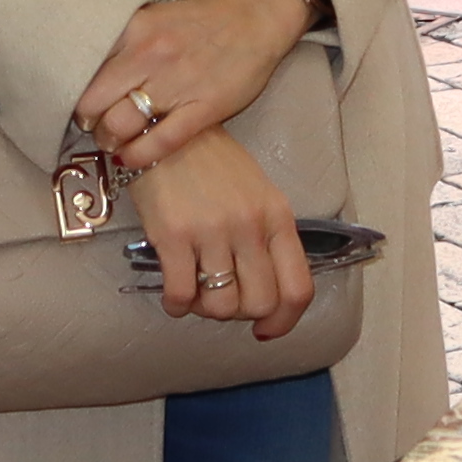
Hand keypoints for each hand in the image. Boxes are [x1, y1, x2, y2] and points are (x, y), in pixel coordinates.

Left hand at [75, 0, 321, 177]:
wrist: (255, 16)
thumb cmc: (202, 21)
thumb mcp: (154, 19)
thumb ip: (123, 42)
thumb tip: (90, 70)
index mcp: (135, 31)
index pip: (86, 69)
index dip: (75, 91)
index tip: (78, 101)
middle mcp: (150, 56)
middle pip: (95, 101)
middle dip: (88, 121)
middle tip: (93, 126)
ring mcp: (177, 83)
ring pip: (122, 123)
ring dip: (109, 139)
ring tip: (112, 141)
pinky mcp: (204, 108)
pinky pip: (161, 141)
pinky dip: (139, 156)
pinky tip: (131, 159)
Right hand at [128, 130, 317, 349]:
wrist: (164, 133)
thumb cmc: (211, 164)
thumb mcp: (256, 192)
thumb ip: (267, 237)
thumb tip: (265, 290)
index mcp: (277, 216)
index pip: (298, 287)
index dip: (284, 320)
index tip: (266, 329)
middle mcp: (250, 225)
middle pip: (259, 303)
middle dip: (240, 313)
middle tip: (222, 298)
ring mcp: (212, 231)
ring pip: (221, 305)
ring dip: (207, 310)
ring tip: (196, 292)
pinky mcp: (173, 235)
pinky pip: (181, 294)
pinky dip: (177, 305)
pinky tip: (174, 294)